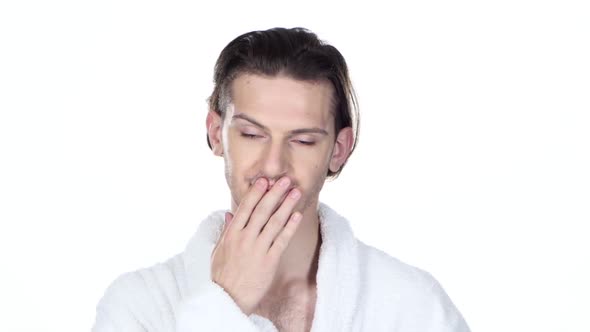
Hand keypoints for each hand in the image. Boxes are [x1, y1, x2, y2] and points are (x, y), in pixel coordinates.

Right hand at [210, 176, 302, 314]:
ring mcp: (258, 249)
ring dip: (286, 205)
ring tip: (296, 192)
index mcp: (232, 234)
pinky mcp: (270, 261)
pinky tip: (297, 215)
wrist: (227, 299)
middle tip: (285, 180)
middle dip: (275, 193)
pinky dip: (290, 227)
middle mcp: (245, 238)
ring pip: (275, 222)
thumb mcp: (218, 251)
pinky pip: (282, 240)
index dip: (256, 193)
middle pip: (262, 210)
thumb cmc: (221, 275)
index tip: (264, 180)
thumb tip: (229, 214)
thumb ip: (226, 231)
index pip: (246, 208)